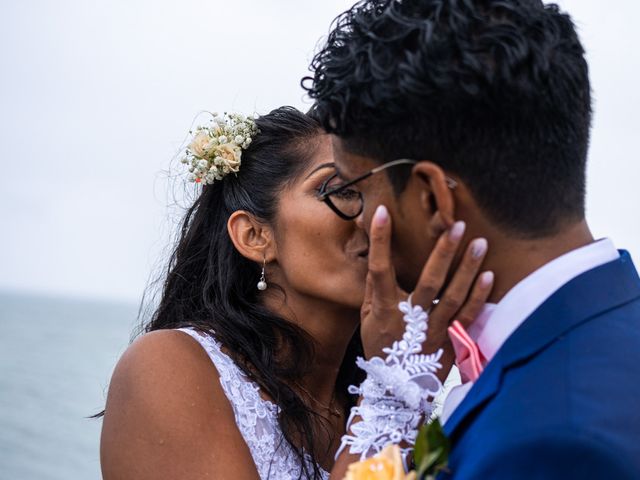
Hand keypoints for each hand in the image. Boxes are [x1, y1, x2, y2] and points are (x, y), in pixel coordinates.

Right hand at [360, 205, 493, 377]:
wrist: (397, 389)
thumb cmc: (381, 349)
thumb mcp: (368, 319)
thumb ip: (373, 288)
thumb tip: (373, 254)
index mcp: (385, 311)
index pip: (379, 270)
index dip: (380, 241)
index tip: (382, 212)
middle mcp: (411, 320)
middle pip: (429, 282)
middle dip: (443, 252)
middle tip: (457, 225)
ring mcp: (434, 332)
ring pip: (454, 297)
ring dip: (468, 269)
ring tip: (480, 242)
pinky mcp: (452, 341)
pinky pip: (468, 317)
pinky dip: (480, 297)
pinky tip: (490, 275)